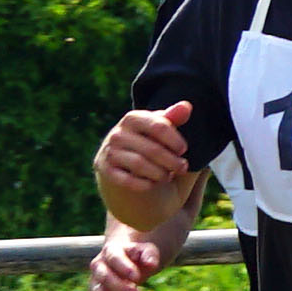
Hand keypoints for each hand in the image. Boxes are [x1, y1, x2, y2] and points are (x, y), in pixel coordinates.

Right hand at [85, 222, 161, 290]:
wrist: (128, 262)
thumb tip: (151, 264)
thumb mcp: (147, 251)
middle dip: (122, 289)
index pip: (114, 258)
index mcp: (110, 250)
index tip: (137, 278)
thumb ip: (150, 255)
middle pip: (104, 278)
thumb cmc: (138, 257)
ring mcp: (95, 281)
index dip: (124, 268)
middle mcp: (98, 265)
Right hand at [96, 101, 196, 216]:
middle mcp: (117, 134)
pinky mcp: (104, 170)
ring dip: (160, 173)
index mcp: (133, 118)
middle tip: (183, 168)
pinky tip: (152, 184)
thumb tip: (186, 106)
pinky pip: (126, 180)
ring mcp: (109, 152)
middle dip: (172, 161)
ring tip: (168, 176)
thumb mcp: (162, 133)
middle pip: (152, 149)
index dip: (175, 140)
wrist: (125, 169)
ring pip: (140, 164)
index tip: (183, 150)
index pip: (159, 126)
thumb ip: (173, 119)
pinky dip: (143, 184)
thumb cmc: (150, 147)